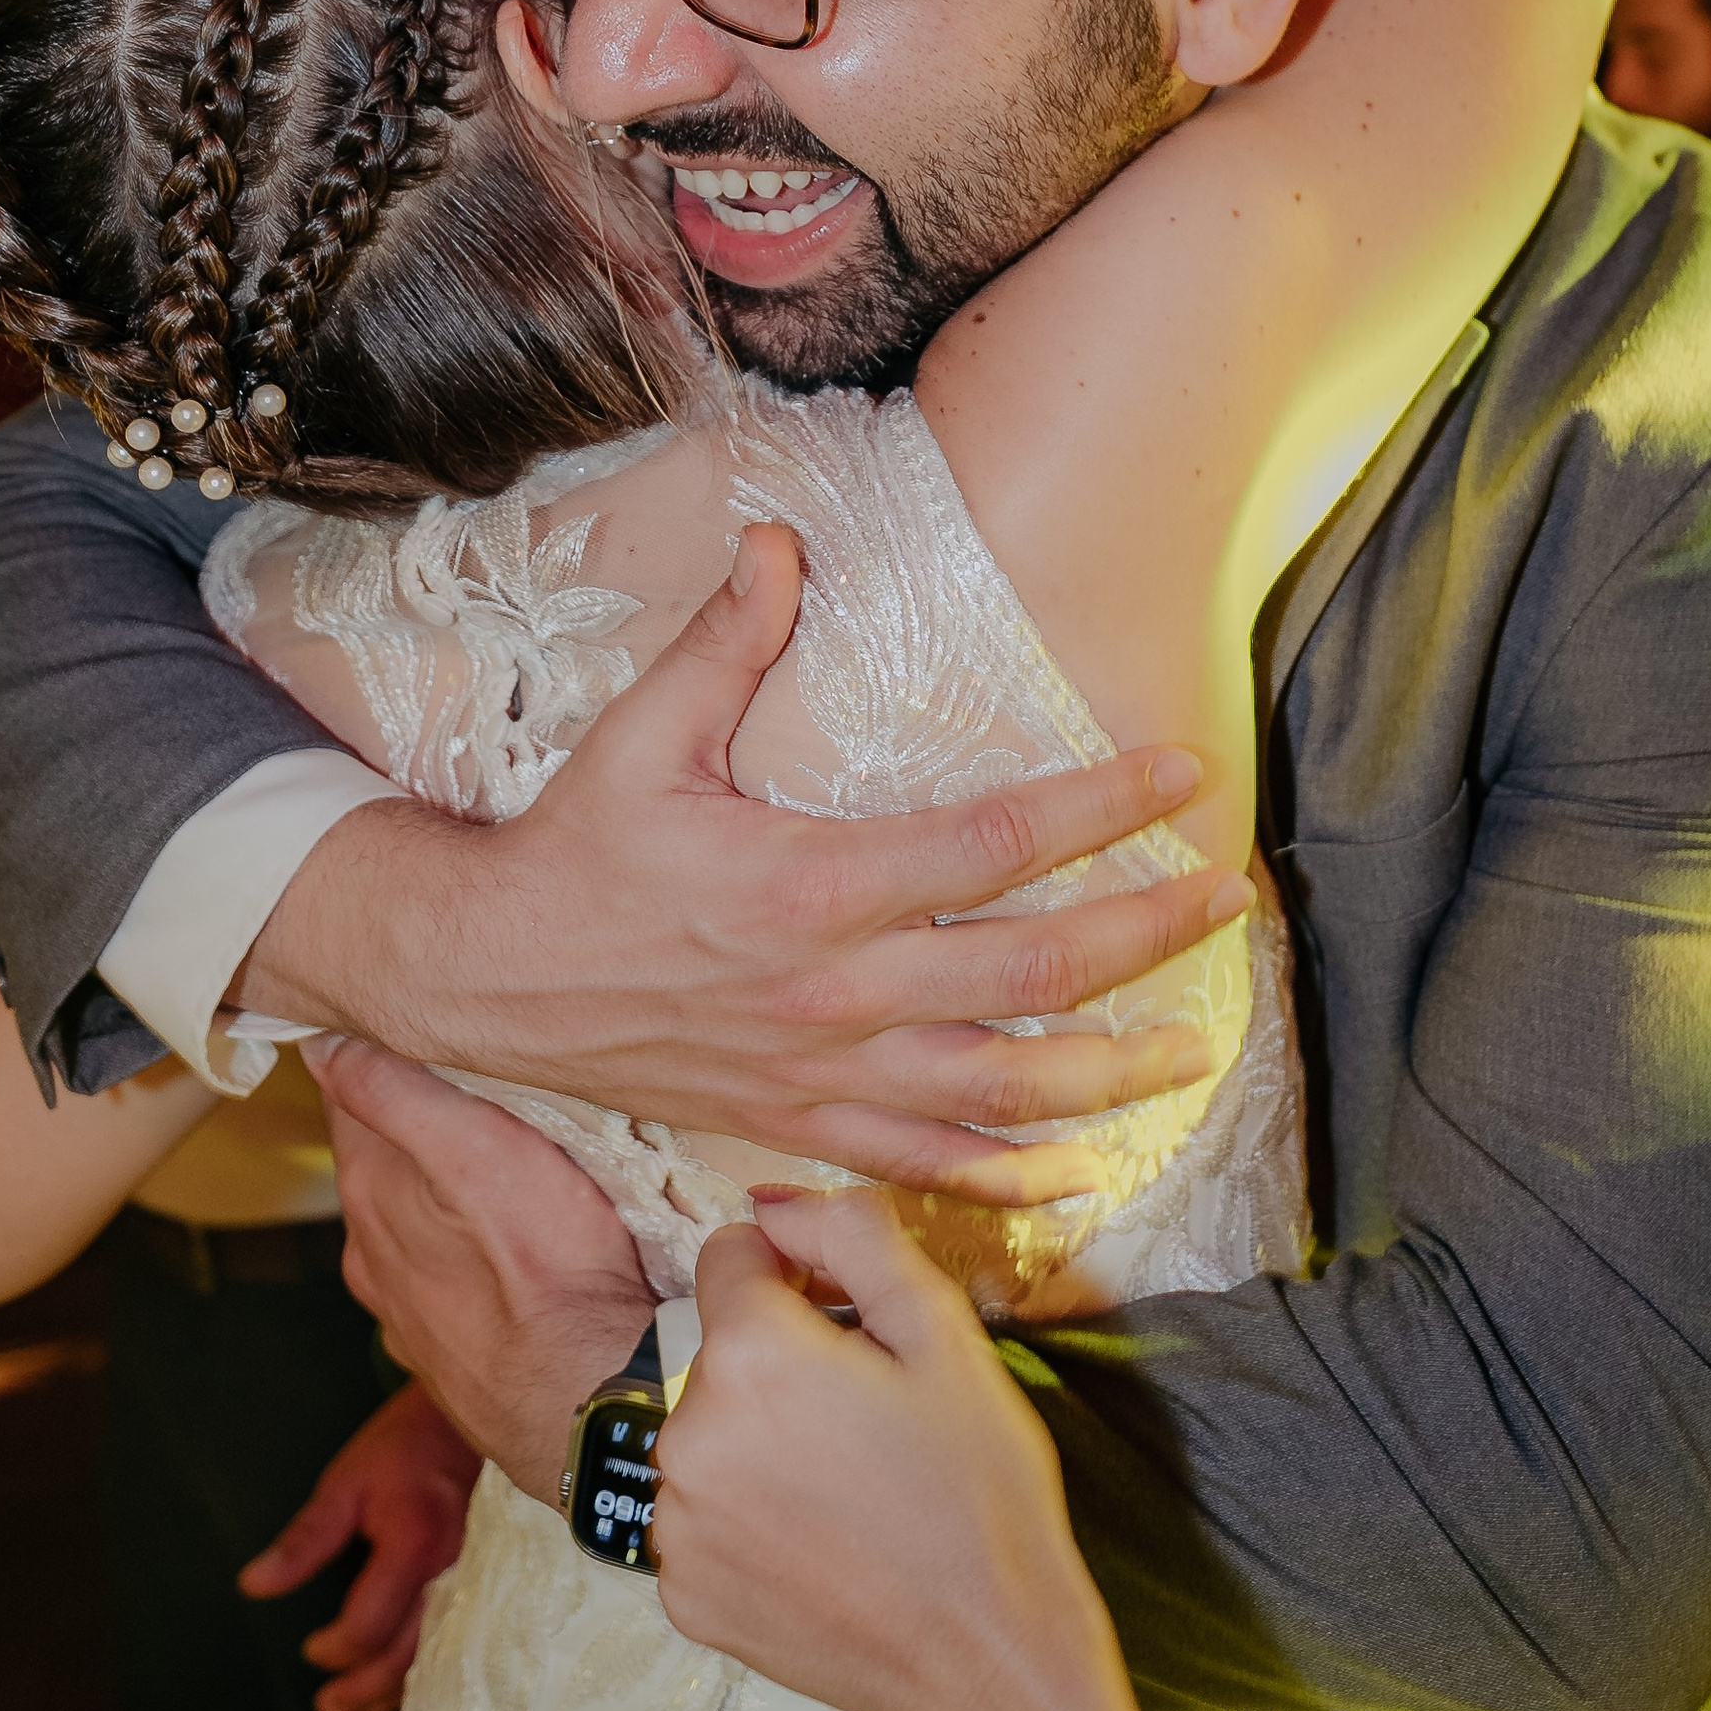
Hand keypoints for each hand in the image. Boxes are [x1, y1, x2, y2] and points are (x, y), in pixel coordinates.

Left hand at [237, 1376, 481, 1710]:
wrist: (478, 1419)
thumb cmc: (405, 1445)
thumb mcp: (346, 1483)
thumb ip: (305, 1540)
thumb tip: (253, 1585)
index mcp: (413, 1546)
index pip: (367, 1628)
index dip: (333, 1649)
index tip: (311, 1647)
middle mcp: (454, 1573)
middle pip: (407, 1659)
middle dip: (362, 1691)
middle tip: (327, 1704)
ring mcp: (482, 1581)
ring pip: (440, 1659)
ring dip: (396, 1690)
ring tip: (359, 1704)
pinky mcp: (493, 1583)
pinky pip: (462, 1643)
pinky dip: (431, 1670)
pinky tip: (407, 1680)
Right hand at [249, 525, 1241, 1197]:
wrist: (484, 978)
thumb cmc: (573, 848)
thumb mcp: (641, 733)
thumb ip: (725, 640)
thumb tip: (780, 539)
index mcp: (808, 884)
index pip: (993, 844)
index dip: (1101, 810)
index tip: (1182, 774)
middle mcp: (832, 990)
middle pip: (1030, 974)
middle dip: (1144, 937)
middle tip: (1226, 901)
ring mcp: (821, 1073)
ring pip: (1000, 1087)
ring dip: (1112, 1071)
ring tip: (1194, 1046)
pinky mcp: (799, 1125)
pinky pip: (924, 1163)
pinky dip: (1009, 1171)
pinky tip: (1080, 1166)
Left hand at [312, 1041, 649, 1505]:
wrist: (594, 1405)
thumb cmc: (552, 1272)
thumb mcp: (478, 1151)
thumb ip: (396, 1094)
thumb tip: (324, 1043)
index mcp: (370, 1191)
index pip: (349, 1093)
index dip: (378, 1053)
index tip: (417, 1028)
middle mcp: (371, 1252)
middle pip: (380, 1157)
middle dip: (415, 1123)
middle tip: (476, 1089)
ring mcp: (406, 1309)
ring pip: (412, 1223)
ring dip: (441, 1194)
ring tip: (502, 1173)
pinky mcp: (446, 1353)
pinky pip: (445, 1281)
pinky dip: (463, 1256)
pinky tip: (507, 1254)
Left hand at [653, 1190, 1140, 1710]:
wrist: (986, 1659)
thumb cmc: (978, 1492)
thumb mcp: (943, 1335)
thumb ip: (855, 1239)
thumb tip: (779, 1205)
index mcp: (749, 1354)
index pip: (730, 1256)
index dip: (796, 1275)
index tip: (850, 1324)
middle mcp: (686, 1434)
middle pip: (721, 1352)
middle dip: (781, 1364)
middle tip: (867, 1419)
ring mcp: (676, 1524)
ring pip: (709, 1436)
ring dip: (759, 1443)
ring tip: (849, 1490)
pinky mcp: (682, 1594)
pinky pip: (702, 1520)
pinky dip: (748, 1524)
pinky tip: (822, 1547)